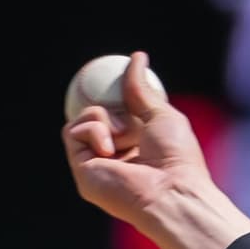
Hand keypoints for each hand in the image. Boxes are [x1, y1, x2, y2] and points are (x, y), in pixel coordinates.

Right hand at [62, 51, 249, 248]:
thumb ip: (142, 88)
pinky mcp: (82, 171)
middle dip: (111, 107)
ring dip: (104, 117)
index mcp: (136, 145)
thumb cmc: (176, 158)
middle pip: (96, 113)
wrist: (170, 191)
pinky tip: (111, 147)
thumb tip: (137, 57)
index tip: (116, 79)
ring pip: (82, 118)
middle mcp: (115, 156)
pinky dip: (92, 129)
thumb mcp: (161, 113)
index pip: (116, 114)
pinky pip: (73, 131)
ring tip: (126, 136)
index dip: (113, 97)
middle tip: (129, 115)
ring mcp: (97, 164)